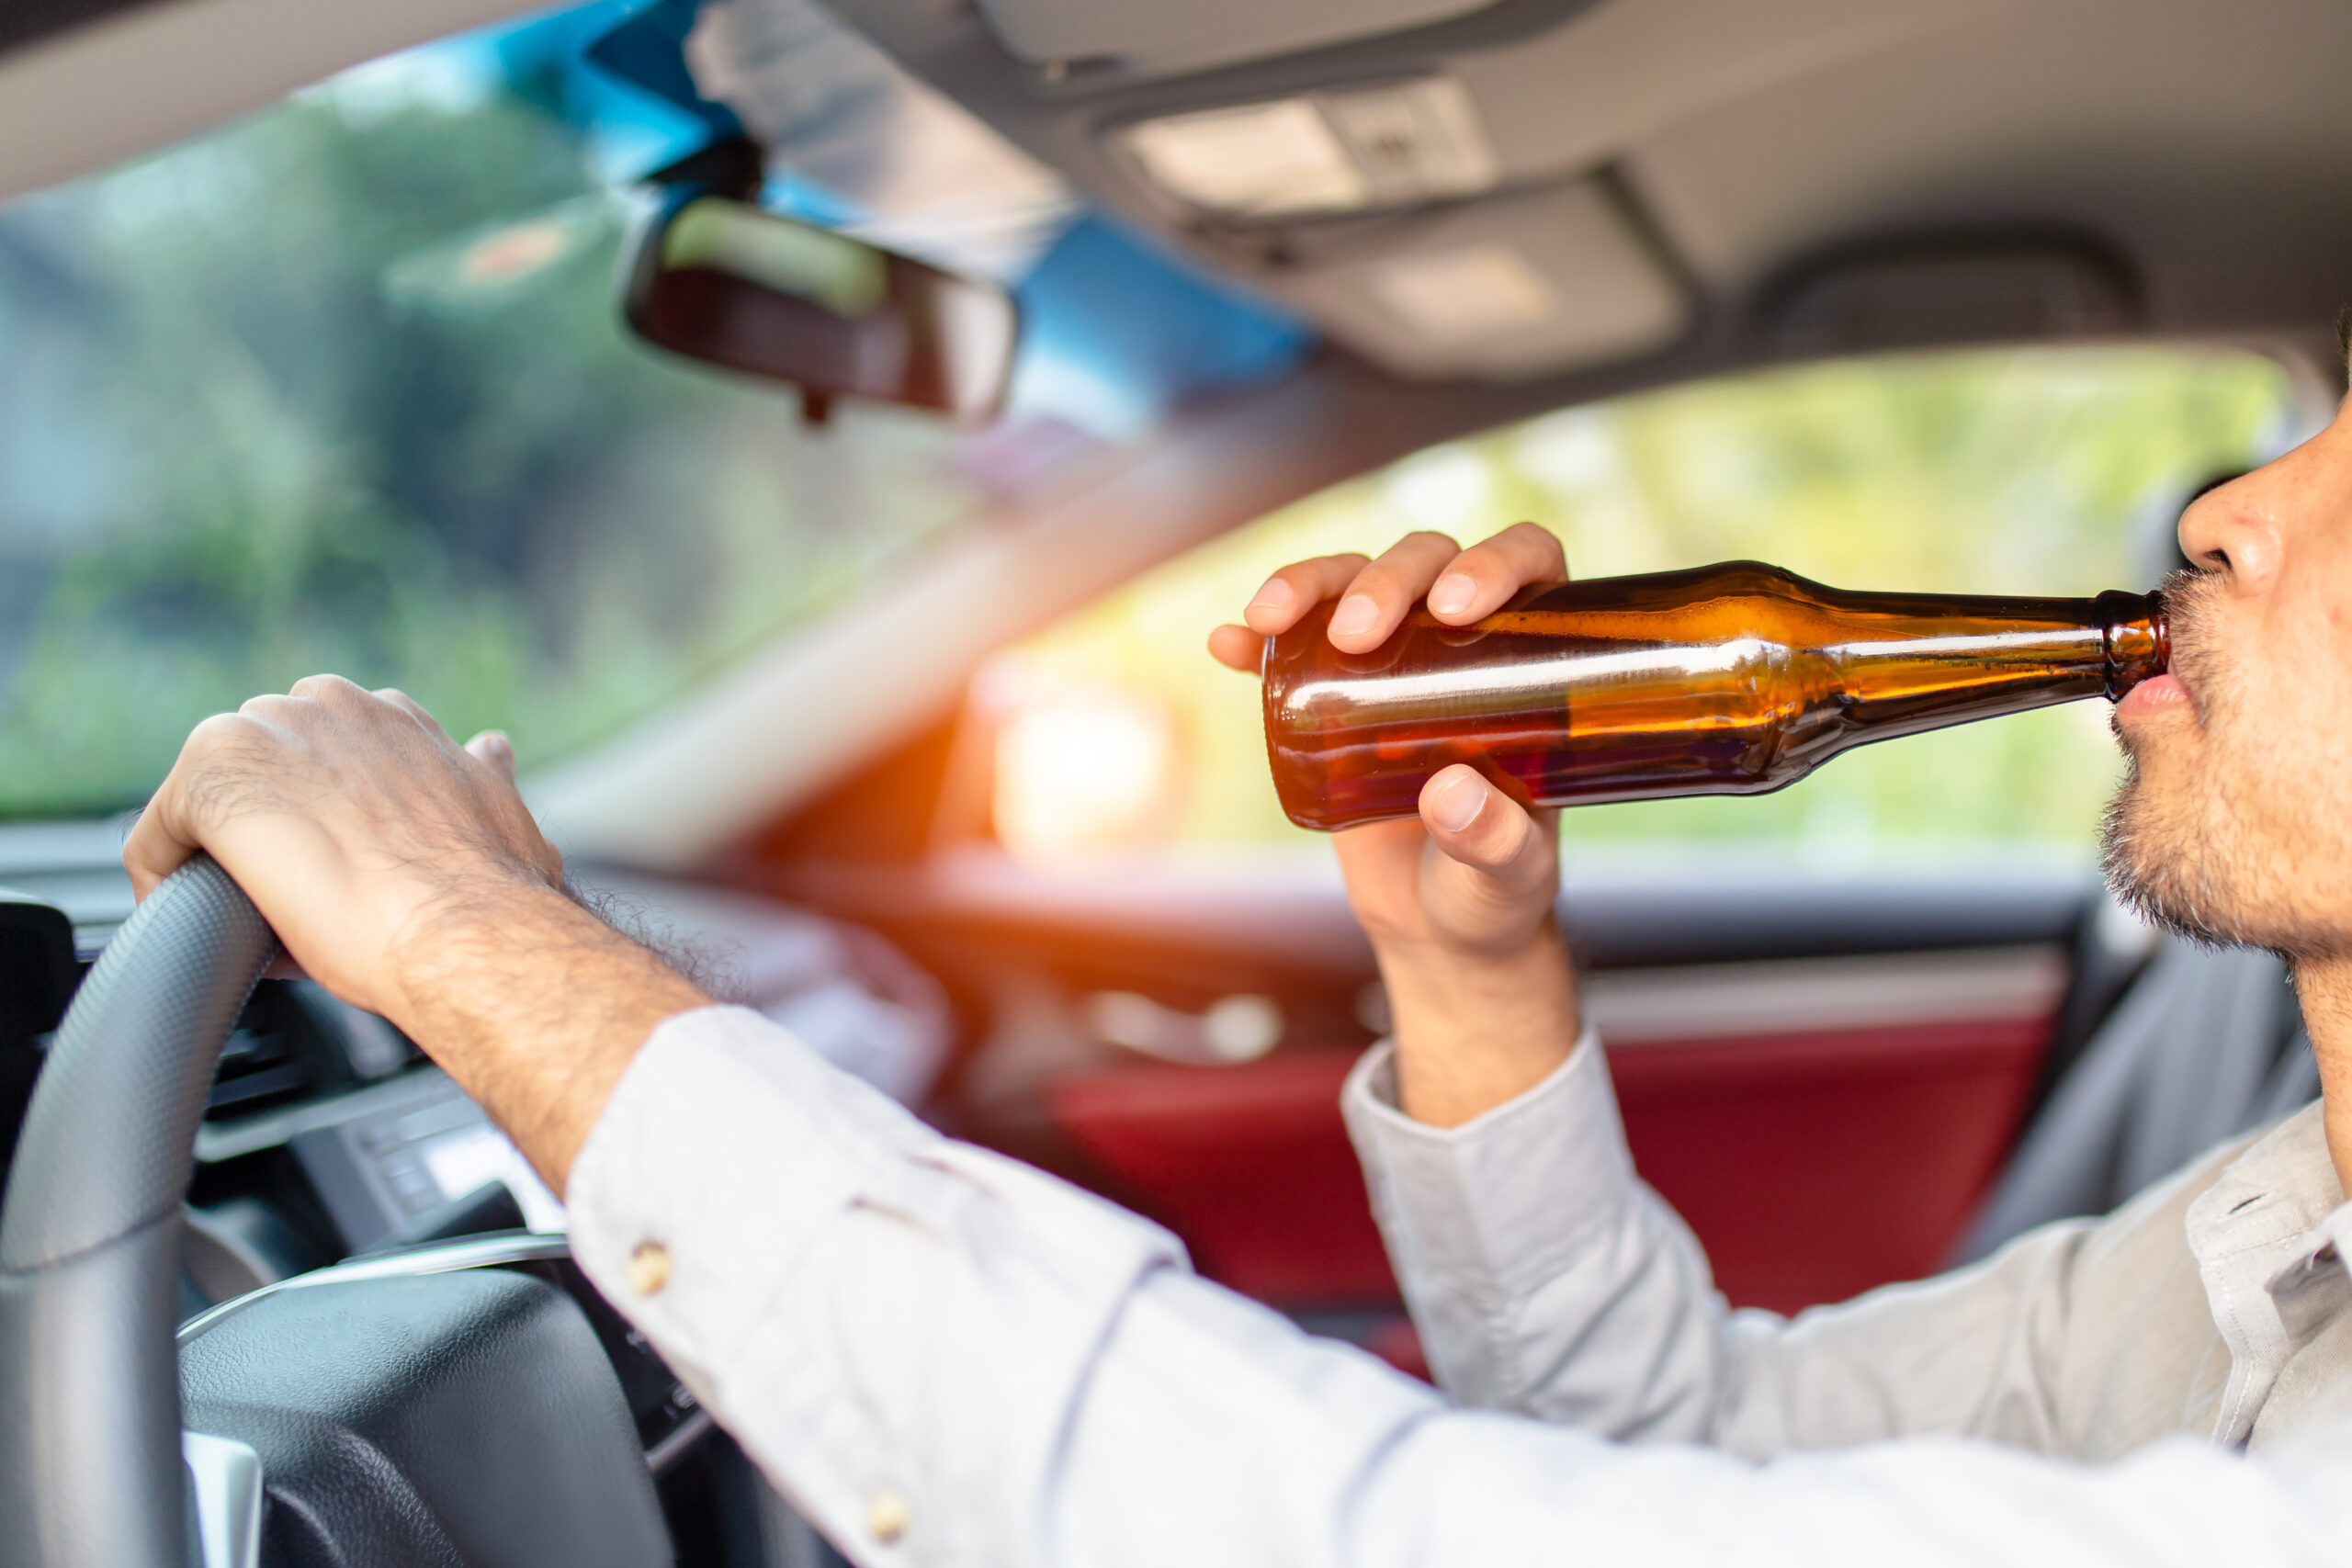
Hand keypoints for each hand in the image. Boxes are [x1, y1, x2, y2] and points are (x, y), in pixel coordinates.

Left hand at [125, 676, 564, 1018]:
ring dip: (224, 859)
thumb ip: (481, 774)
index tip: (335, 869)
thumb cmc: (493, 890)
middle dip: (271, 833)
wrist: (466, 931)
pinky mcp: (214, 772)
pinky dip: (168, 887)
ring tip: (256, 923)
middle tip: (298, 903)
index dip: (321, 817)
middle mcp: (332, 703)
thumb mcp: (503, 812)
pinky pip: (158, 837)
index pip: (322, 749)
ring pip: (211, 802)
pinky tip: (207, 928)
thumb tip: (490, 748)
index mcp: (392, 715)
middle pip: (260, 771)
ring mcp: (270, 729)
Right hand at [1209, 526, 1581, 1125]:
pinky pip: (1288, 652)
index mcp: (1531, 659)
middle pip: (1427, 563)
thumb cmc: (1495, 888)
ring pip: (1353, 582)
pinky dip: (1254, 640)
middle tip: (1358, 637)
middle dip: (1388, 580)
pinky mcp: (1329, 701)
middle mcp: (1462, 642)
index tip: (1458, 606)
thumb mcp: (1509, 874)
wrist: (1437, 927)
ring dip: (1311, 583)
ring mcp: (1391, 665)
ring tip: (1268, 620)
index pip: (1527, 564)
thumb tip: (1450, 790)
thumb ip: (1496, 842)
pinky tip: (1226, 643)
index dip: (1496, 559)